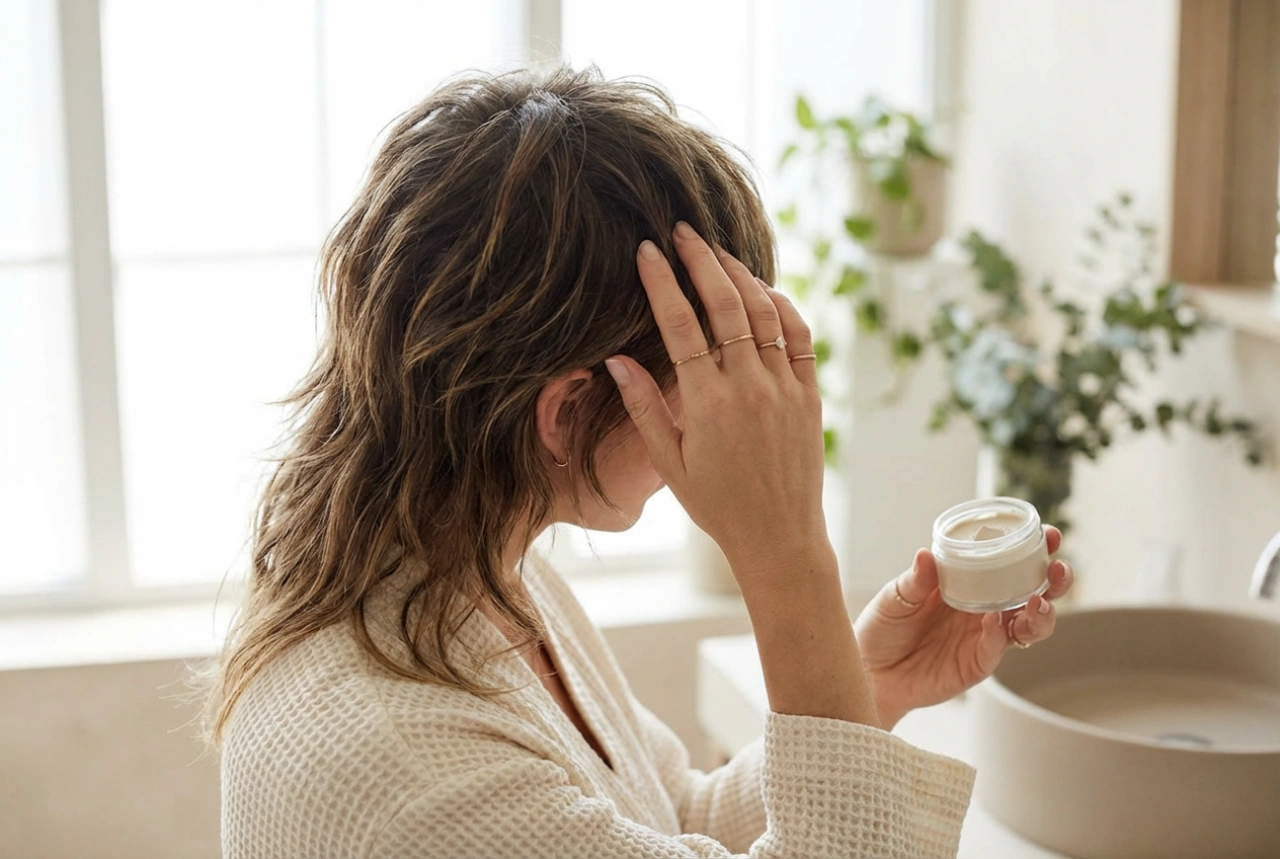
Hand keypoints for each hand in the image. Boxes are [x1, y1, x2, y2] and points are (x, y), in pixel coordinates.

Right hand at [605, 223, 876, 725]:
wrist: (779, 537)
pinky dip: (783, 306)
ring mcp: (785, 388)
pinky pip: (800, 336)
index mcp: (706, 404)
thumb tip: (616, 358)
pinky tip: (765, 289)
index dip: (661, 282)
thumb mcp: (669, 463)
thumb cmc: (717, 505)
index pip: (679, 325)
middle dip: (701, 260)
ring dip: (740, 275)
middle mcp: (748, 388)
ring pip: (763, 312)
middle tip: (683, 230)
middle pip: (725, 304)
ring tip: (717, 251)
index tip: (647, 250)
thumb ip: (645, 406)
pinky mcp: (811, 395)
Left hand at [853, 527, 1073, 728]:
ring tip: (1038, 600)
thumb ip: (913, 581)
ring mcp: (984, 635)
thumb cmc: (882, 627)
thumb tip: (926, 555)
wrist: (870, 672)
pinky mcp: (978, 662)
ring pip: (1028, 624)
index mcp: (967, 580)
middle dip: (1053, 579)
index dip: (1032, 547)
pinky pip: (998, 647)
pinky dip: (1000, 634)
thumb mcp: (894, 598)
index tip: (1050, 535)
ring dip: (1042, 612)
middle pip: (1032, 591)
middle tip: (1058, 568)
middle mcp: (984, 606)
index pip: (1008, 560)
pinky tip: (994, 621)